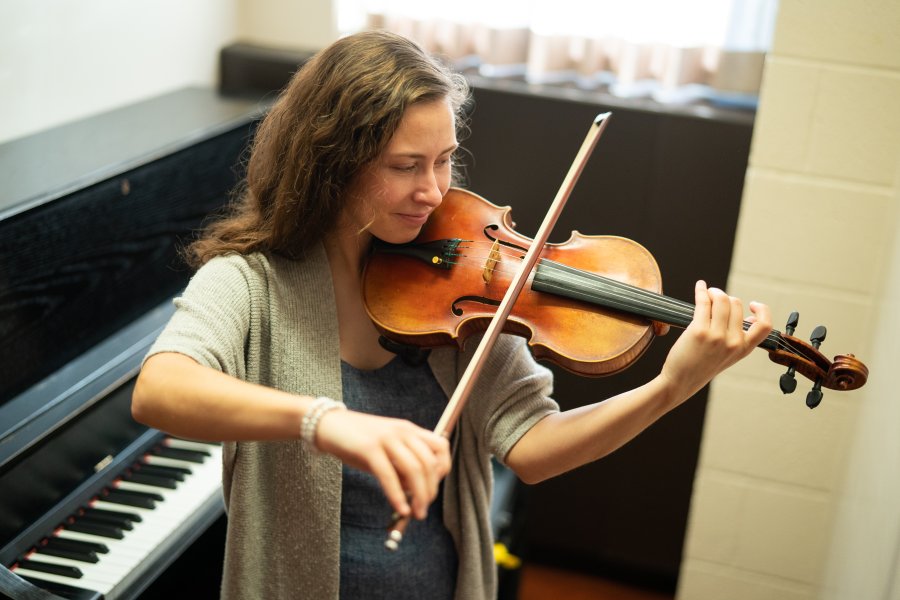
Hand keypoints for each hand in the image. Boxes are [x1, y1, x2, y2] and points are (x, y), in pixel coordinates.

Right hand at [314, 409, 450, 519]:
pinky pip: (388, 475)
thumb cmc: (356, 441)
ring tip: (415, 513)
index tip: (434, 488)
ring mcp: (386, 438)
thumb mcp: (385, 451)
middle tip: (423, 509)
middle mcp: (402, 431)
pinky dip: (397, 495)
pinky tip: (399, 508)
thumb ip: (401, 467)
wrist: (328, 425)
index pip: (441, 447)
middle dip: (430, 490)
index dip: (443, 470)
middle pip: (429, 463)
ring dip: (418, 496)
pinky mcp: (369, 448)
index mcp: (409, 430)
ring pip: (413, 469)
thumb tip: (415, 493)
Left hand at [660, 280, 771, 400]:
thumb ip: (738, 337)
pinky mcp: (699, 331)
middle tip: (715, 297)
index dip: (762, 310)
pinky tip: (700, 286)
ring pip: (722, 300)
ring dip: (714, 292)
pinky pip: (704, 302)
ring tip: (707, 293)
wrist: (681, 381)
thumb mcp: (729, 356)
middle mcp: (734, 342)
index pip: (765, 325)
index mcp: (744, 349)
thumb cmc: (702, 366)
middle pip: (736, 304)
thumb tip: (744, 315)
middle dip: (725, 297)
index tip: (752, 304)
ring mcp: (717, 336)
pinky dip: (701, 290)